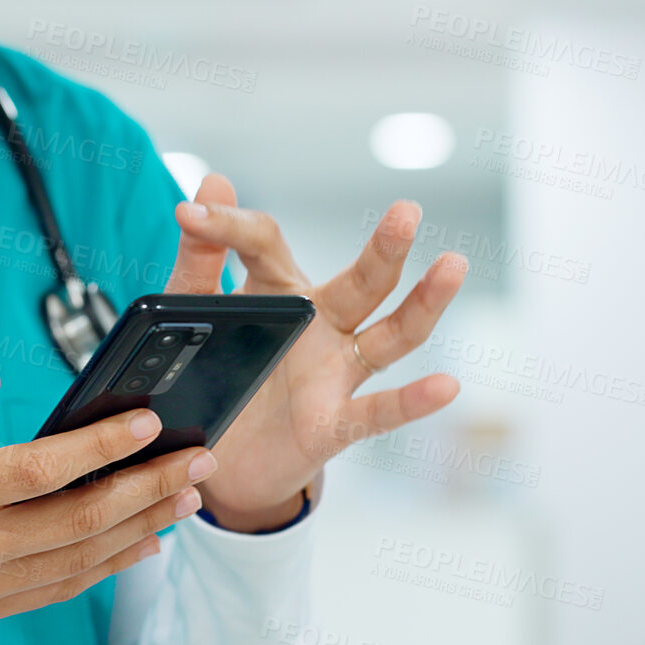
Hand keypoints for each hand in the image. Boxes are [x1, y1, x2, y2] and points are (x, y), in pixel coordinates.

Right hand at [0, 367, 214, 628]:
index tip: (148, 423)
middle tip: (198, 460)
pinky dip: (110, 565)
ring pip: (83, 558)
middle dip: (149, 488)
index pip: (40, 470)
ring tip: (188, 497)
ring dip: (144, 527)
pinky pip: (63, 588)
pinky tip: (144, 541)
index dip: (101, 446)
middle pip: (81, 519)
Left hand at [163, 175, 467, 530]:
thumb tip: (209, 185)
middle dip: (385, 248)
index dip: (230, 226)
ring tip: (453, 266)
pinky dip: (413, 402)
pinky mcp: (333, 423)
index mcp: (281, 292)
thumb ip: (198, 262)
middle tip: (407, 211)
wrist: (213, 459)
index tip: (192, 214)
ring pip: (391, 336)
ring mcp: (334, 374)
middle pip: (362, 281)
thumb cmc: (216, 376)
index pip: (267, 244)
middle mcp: (321, 325)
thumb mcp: (196, 318)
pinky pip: (378, 411)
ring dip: (422, 304)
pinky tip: (446, 386)